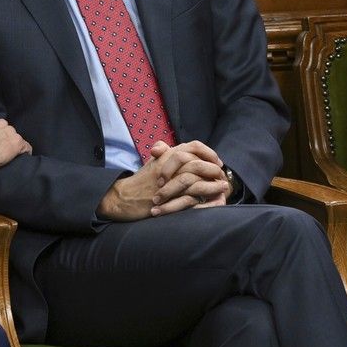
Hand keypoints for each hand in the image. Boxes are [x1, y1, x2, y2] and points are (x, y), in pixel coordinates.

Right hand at [96, 140, 223, 220]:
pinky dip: (204, 199)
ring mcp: (167, 182)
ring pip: (195, 179)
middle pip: (196, 162)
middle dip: (213, 169)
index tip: (217, 161)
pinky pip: (190, 197)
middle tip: (222, 176)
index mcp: (167, 154)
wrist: (123, 198)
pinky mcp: (166, 198)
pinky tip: (212, 201)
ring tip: (223, 188)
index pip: (193, 146)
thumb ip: (164, 152)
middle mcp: (167, 165)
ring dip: (212, 184)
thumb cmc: (140, 181)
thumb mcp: (153, 162)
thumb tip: (170, 146)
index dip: (208, 152)